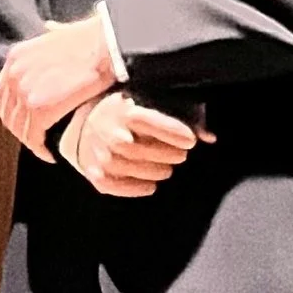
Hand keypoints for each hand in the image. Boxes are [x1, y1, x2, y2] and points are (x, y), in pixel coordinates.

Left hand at [0, 14, 119, 158]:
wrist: (106, 46)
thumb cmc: (93, 38)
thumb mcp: (62, 31)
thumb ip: (52, 35)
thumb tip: (52, 30)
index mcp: (17, 57)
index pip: (3, 93)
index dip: (13, 112)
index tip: (26, 121)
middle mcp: (15, 74)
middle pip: (9, 113)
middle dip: (21, 129)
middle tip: (37, 139)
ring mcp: (25, 92)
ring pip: (20, 128)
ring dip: (31, 142)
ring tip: (45, 148)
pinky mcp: (40, 108)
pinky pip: (33, 136)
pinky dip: (40, 149)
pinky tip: (50, 153)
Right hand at [60, 92, 210, 198]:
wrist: (82, 123)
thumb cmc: (126, 111)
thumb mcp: (151, 104)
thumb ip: (183, 117)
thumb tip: (210, 137)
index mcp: (120, 108)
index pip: (147, 120)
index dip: (171, 131)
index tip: (190, 140)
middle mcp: (105, 130)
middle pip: (136, 148)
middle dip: (164, 153)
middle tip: (180, 155)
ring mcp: (97, 153)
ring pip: (127, 167)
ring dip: (153, 171)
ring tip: (166, 169)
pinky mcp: (93, 172)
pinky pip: (114, 185)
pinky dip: (135, 188)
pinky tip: (150, 185)